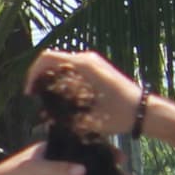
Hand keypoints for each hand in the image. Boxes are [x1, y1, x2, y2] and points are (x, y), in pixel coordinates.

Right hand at [23, 47, 146, 139]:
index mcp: (83, 64)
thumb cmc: (118, 114)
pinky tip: (62, 98)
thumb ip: (62, 112)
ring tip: (46, 100)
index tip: (29, 93)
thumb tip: (43, 116)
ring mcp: (94, 62)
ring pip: (62, 65)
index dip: (32, 74)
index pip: (46, 58)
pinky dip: (62, 80)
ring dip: (51, 80)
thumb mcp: (87, 116)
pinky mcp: (98, 69)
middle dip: (40, 78)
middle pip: (53, 61)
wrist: (144, 111)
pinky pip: (73, 69)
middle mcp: (87, 59)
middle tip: (35, 98)